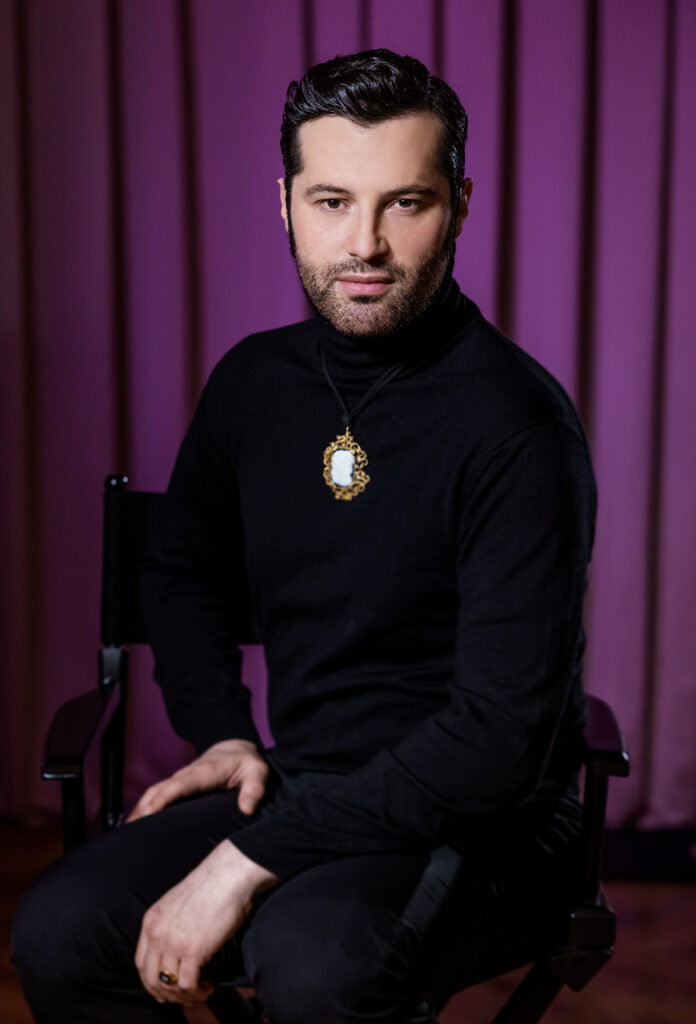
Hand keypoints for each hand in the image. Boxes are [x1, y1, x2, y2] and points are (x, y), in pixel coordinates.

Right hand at [127, 739, 268, 820]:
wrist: (235, 748)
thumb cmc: (246, 764)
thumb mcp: (258, 772)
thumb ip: (255, 788)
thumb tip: (247, 808)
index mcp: (205, 773)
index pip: (180, 785)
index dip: (164, 797)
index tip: (150, 812)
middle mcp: (187, 775)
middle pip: (159, 790)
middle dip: (143, 808)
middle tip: (129, 834)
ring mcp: (179, 780)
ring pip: (153, 793)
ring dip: (138, 810)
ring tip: (125, 835)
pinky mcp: (177, 786)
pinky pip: (156, 796)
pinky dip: (143, 808)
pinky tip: (134, 826)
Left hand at [135, 839, 277, 1004]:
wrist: (228, 874)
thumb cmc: (211, 885)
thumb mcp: (177, 904)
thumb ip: (170, 925)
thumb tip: (176, 949)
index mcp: (151, 920)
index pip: (141, 963)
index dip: (151, 981)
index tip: (165, 989)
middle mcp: (157, 933)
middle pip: (151, 978)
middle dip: (166, 994)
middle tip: (183, 998)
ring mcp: (173, 943)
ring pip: (169, 985)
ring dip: (184, 995)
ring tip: (200, 992)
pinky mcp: (193, 950)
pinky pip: (188, 984)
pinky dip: (197, 992)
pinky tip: (207, 987)